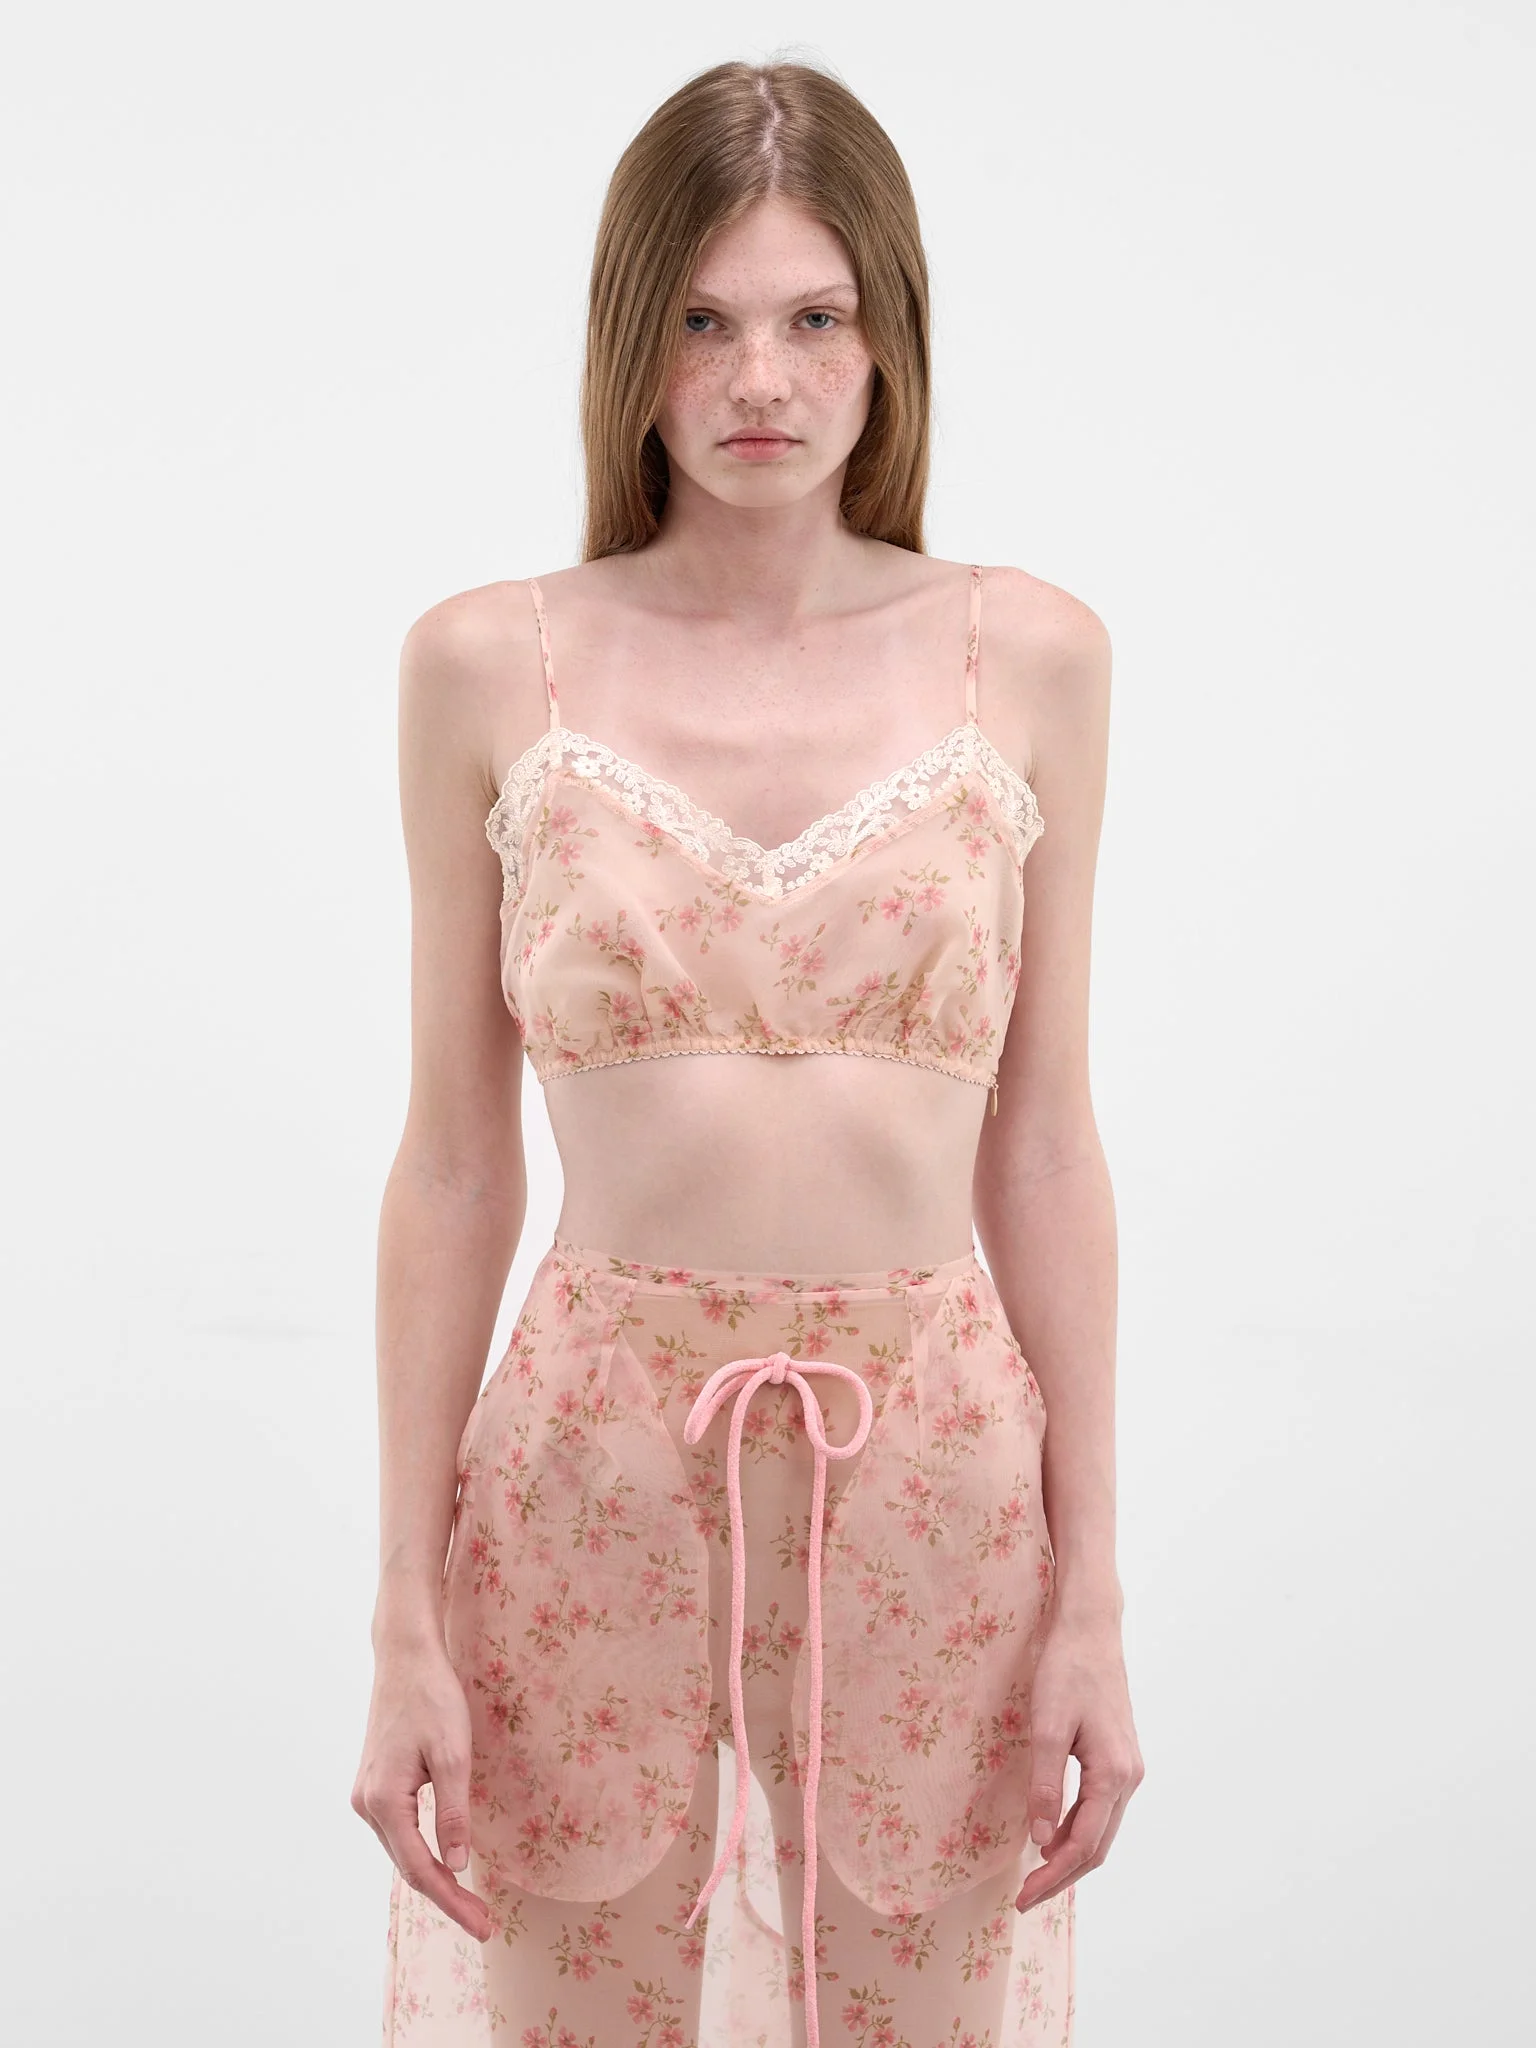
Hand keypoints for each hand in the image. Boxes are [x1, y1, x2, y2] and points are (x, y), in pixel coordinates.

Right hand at [351, 1635, 495, 1942]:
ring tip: (468, 1902)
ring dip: (434, 1876)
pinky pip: (399, 1831)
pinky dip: (422, 1851)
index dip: (453, 1901)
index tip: (483, 1925)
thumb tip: (458, 1865)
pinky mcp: (375, 1784)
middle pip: (409, 1866)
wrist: (405, 1656)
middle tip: (484, 1922)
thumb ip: (455, 1813)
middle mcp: (367, 1805)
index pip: (421, 1869)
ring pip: (402, 1850)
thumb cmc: (432, 1697)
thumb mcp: (453, 1755)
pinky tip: (443, 1861)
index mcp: (384, 1801)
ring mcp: (366, 1794)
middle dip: (446, 1896)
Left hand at [1015, 1606, 1142, 1913]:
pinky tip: (1051, 1834)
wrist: (1090, 1629)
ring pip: (1101, 1830)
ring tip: (1034, 1875)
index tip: (1023, 1897)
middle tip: (1025, 1898)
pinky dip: (1077, 1830)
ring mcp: (1128, 1769)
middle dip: (1061, 1876)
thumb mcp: (1047, 1726)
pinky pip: (1100, 1810)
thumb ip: (1045, 1783)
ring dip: (1069, 1855)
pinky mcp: (1119, 1758)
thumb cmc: (1067, 1670)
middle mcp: (1129, 1778)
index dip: (1053, 1875)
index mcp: (1114, 1775)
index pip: (1083, 1845)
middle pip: (1097, 1846)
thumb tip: (1039, 1837)